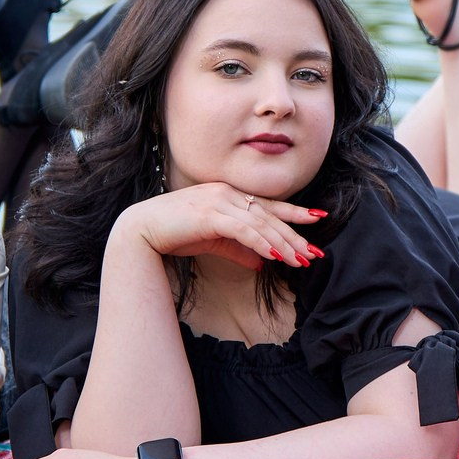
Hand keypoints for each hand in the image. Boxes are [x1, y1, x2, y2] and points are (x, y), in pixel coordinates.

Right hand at [114, 182, 326, 271]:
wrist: (141, 229)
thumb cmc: (174, 233)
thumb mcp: (213, 242)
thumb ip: (238, 250)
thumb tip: (260, 265)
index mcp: (229, 196)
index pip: (268, 205)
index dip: (295, 213)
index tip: (318, 219)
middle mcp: (228, 193)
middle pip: (270, 216)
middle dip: (295, 236)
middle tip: (315, 253)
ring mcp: (220, 201)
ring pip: (262, 223)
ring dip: (283, 244)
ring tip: (300, 261)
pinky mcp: (211, 215)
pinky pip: (245, 230)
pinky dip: (262, 243)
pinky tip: (276, 257)